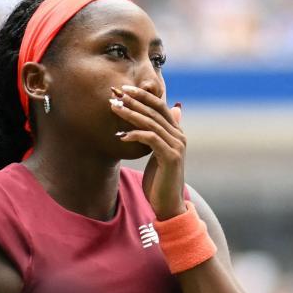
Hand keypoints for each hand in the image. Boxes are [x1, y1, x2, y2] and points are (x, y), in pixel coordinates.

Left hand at [110, 85, 185, 219]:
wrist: (168, 204)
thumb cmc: (159, 180)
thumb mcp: (158, 154)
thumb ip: (159, 135)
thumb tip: (170, 113)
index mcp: (176, 132)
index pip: (160, 105)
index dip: (142, 95)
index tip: (123, 89)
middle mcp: (179, 136)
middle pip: (155, 110)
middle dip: (133, 100)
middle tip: (115, 93)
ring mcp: (176, 146)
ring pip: (151, 122)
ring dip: (130, 114)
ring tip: (114, 108)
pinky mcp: (170, 157)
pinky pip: (151, 139)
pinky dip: (135, 134)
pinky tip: (121, 135)